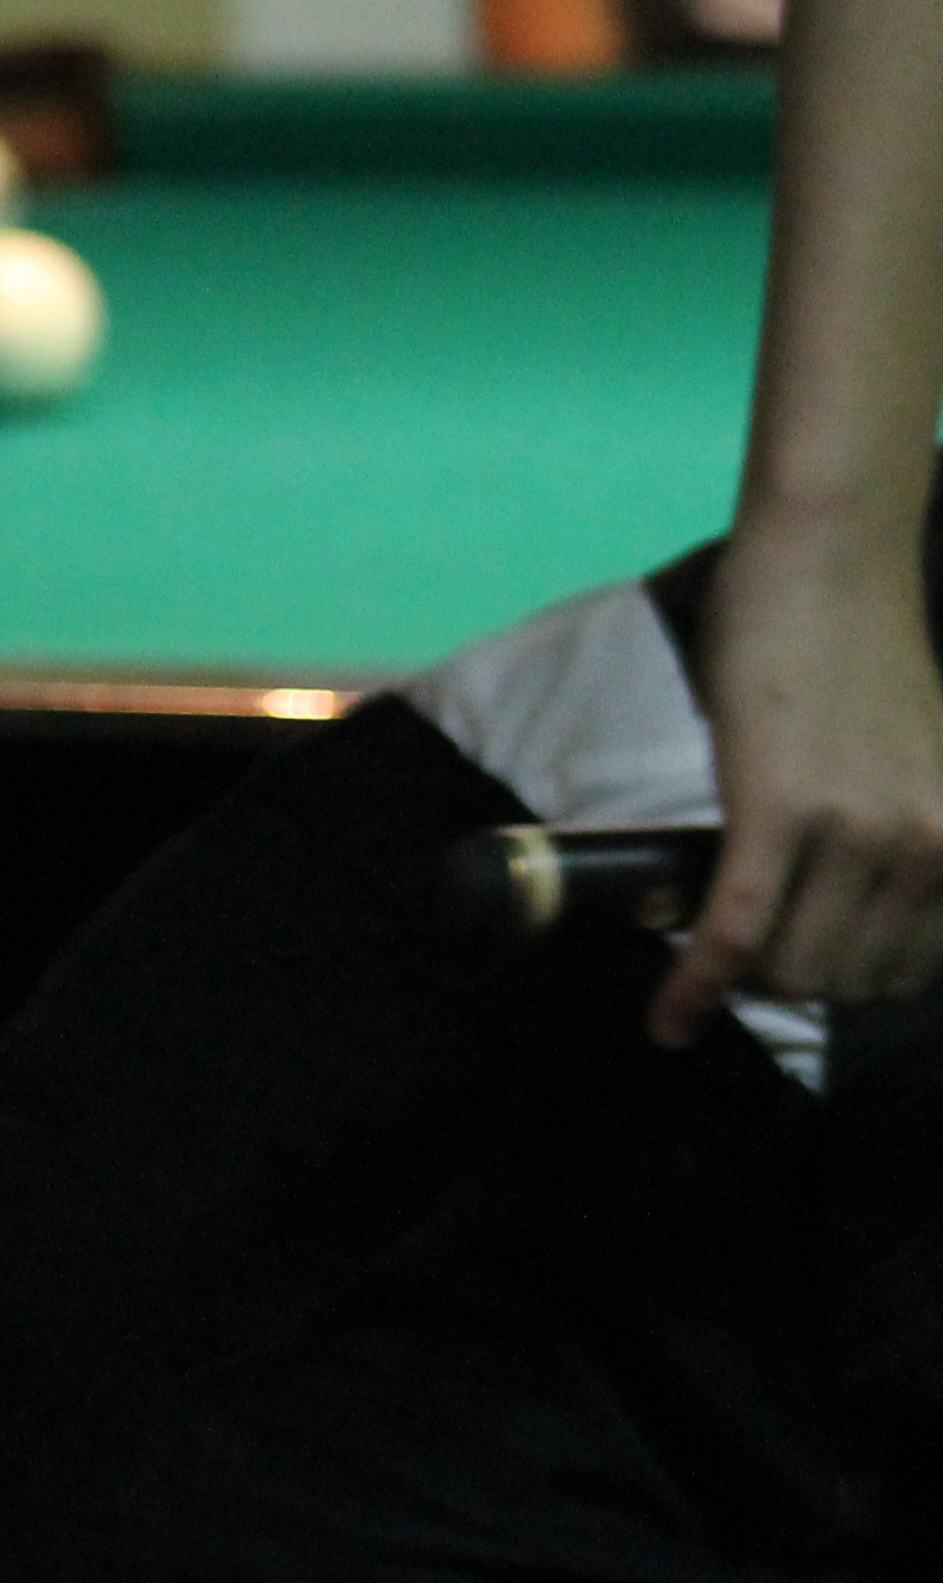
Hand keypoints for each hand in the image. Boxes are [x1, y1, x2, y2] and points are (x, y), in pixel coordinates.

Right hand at [653, 521, 942, 1038]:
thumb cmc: (858, 654)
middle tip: (737, 957)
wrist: (829, 565)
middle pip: (845, 980)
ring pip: (789, 966)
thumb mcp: (914, 768)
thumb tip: (846, 911)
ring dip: (742, 981)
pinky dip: (695, 987)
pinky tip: (666, 1017)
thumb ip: (900, 840)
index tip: (788, 981)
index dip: (840, 988)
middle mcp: (926, 849)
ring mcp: (856, 833)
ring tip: (706, 956)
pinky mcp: (777, 812)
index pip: (907, 974)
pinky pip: (735, 931)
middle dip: (785, 985)